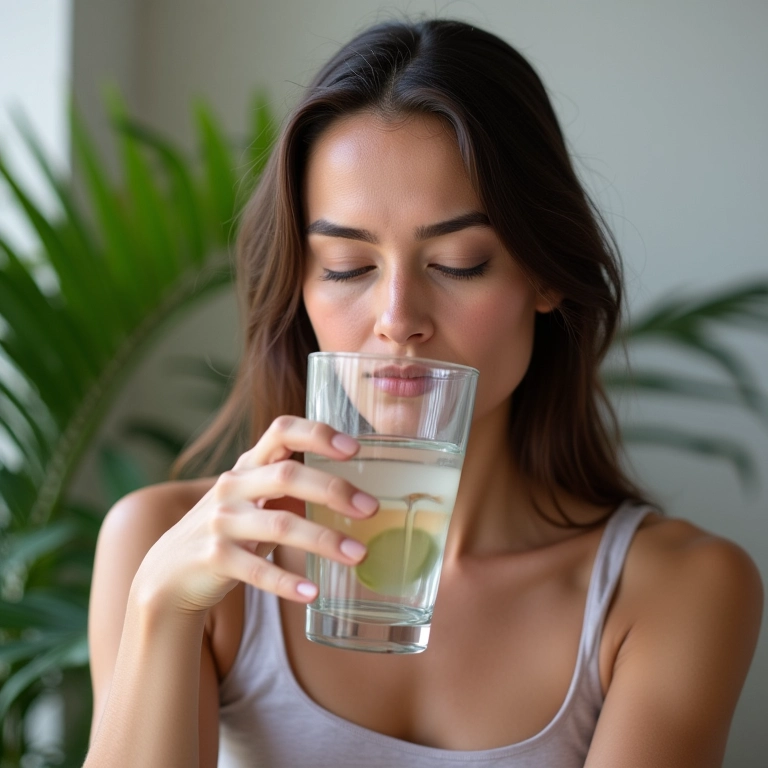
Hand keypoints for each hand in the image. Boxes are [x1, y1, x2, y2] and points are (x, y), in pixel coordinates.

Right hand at [130, 416, 378, 615]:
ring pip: (279, 524)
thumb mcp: (253, 498)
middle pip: (287, 475)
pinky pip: (256, 571)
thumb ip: (290, 486)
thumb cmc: (228, 530)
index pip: (282, 431)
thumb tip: (354, 488)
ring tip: (359, 555)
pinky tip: (314, 592)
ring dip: (323, 540)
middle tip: (371, 509)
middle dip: (334, 490)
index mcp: (249, 466)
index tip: (355, 448)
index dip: (318, 434)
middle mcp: (233, 486)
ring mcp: (220, 521)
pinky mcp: (213, 558)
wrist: (168, 572)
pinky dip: (287, 582)